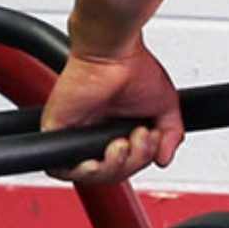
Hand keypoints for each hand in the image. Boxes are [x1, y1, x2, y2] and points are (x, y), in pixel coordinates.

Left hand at [40, 44, 183, 184]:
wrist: (112, 52)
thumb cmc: (133, 66)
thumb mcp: (165, 105)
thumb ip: (170, 134)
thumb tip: (164, 158)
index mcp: (117, 128)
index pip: (126, 164)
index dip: (140, 161)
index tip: (151, 140)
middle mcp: (96, 132)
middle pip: (111, 174)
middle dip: (131, 163)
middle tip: (139, 137)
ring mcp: (77, 133)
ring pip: (90, 175)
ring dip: (112, 168)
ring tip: (120, 143)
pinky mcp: (58, 132)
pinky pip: (62, 168)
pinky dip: (81, 172)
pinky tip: (97, 158)